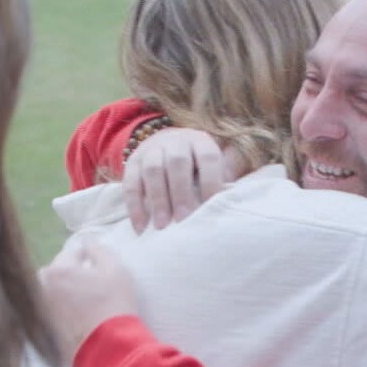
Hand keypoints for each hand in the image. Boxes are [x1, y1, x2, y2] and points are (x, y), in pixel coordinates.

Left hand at [39, 242, 138, 356]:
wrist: (107, 347)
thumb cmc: (113, 303)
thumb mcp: (115, 269)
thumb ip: (99, 249)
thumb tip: (87, 241)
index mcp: (57, 269)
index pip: (72, 254)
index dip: (88, 259)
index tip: (99, 268)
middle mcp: (42, 287)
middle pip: (56, 272)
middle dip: (70, 273)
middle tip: (90, 284)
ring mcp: (40, 309)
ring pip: (51, 291)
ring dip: (63, 291)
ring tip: (82, 300)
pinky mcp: (44, 327)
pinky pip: (51, 310)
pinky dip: (60, 309)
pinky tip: (77, 316)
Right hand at [122, 128, 243, 232]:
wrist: (164, 144)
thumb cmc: (196, 165)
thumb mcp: (213, 165)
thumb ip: (224, 178)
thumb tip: (234, 199)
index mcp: (200, 141)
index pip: (208, 157)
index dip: (211, 181)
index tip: (211, 207)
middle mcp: (175, 141)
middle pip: (176, 163)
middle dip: (181, 193)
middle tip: (183, 219)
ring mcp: (151, 150)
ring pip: (152, 171)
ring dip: (158, 200)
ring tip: (162, 225)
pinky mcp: (132, 162)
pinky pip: (131, 183)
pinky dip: (135, 206)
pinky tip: (141, 226)